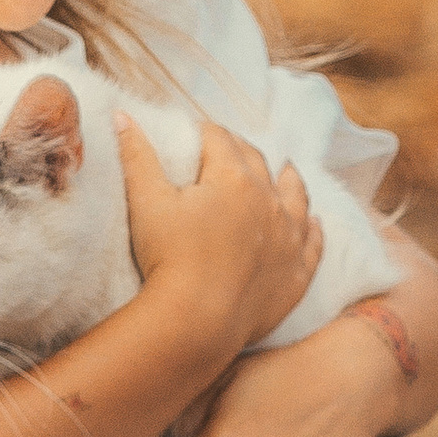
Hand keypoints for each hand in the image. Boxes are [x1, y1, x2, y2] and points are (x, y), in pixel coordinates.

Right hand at [118, 116, 320, 364]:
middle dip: (241, 152)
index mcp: (233, 178)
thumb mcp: (147, 202)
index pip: (219, 140)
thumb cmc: (168, 259)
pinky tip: (315, 223)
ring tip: (288, 171)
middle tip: (229, 151)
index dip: (204, 133)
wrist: (198, 321)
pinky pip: (313, 244)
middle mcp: (270, 201)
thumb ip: (137, 155)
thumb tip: (122, 114)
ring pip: (296, 198)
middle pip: (257, 163)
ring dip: (290, 181)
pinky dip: (313, 230)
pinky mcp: (296, 274)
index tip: (194, 133)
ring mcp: (289, 238)